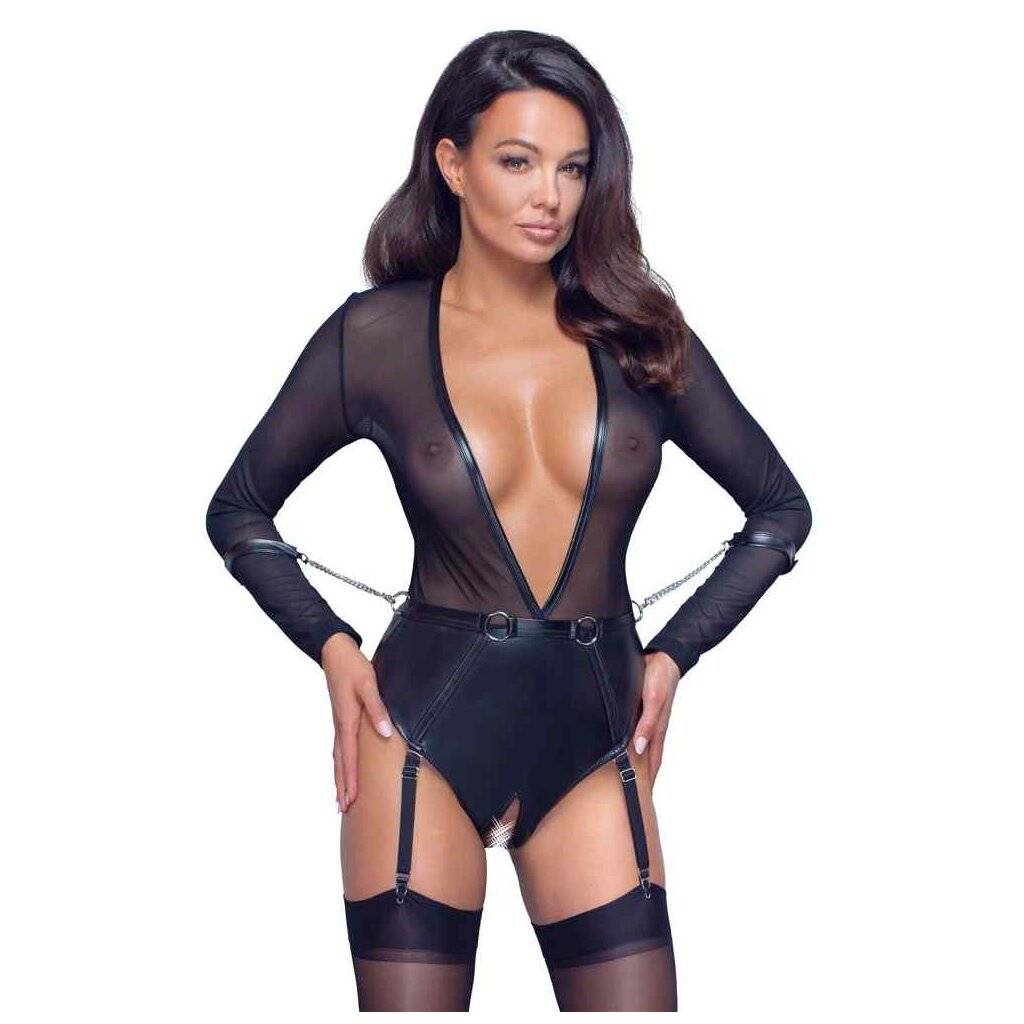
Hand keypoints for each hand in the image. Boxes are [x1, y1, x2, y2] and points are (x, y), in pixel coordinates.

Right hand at [321, 632, 393, 813]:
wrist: (335, 652)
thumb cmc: (353, 667)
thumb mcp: (369, 684)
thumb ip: (377, 708)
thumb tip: (384, 733)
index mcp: (347, 720)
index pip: (349, 757)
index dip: (351, 779)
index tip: (351, 799)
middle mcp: (340, 725)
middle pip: (340, 762)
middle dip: (342, 786)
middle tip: (343, 808)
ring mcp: (338, 722)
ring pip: (337, 756)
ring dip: (339, 777)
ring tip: (340, 797)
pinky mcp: (340, 717)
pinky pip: (339, 746)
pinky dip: (339, 762)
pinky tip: (342, 767)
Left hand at [633, 651, 681, 787]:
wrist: (663, 657)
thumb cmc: (660, 678)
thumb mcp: (653, 701)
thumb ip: (646, 724)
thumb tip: (638, 748)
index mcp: (658, 730)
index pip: (653, 763)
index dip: (649, 781)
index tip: (643, 799)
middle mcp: (654, 728)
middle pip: (648, 759)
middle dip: (643, 777)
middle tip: (634, 794)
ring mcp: (649, 720)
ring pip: (642, 747)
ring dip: (637, 762)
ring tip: (628, 777)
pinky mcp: (643, 711)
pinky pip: (638, 732)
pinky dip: (634, 744)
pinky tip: (626, 746)